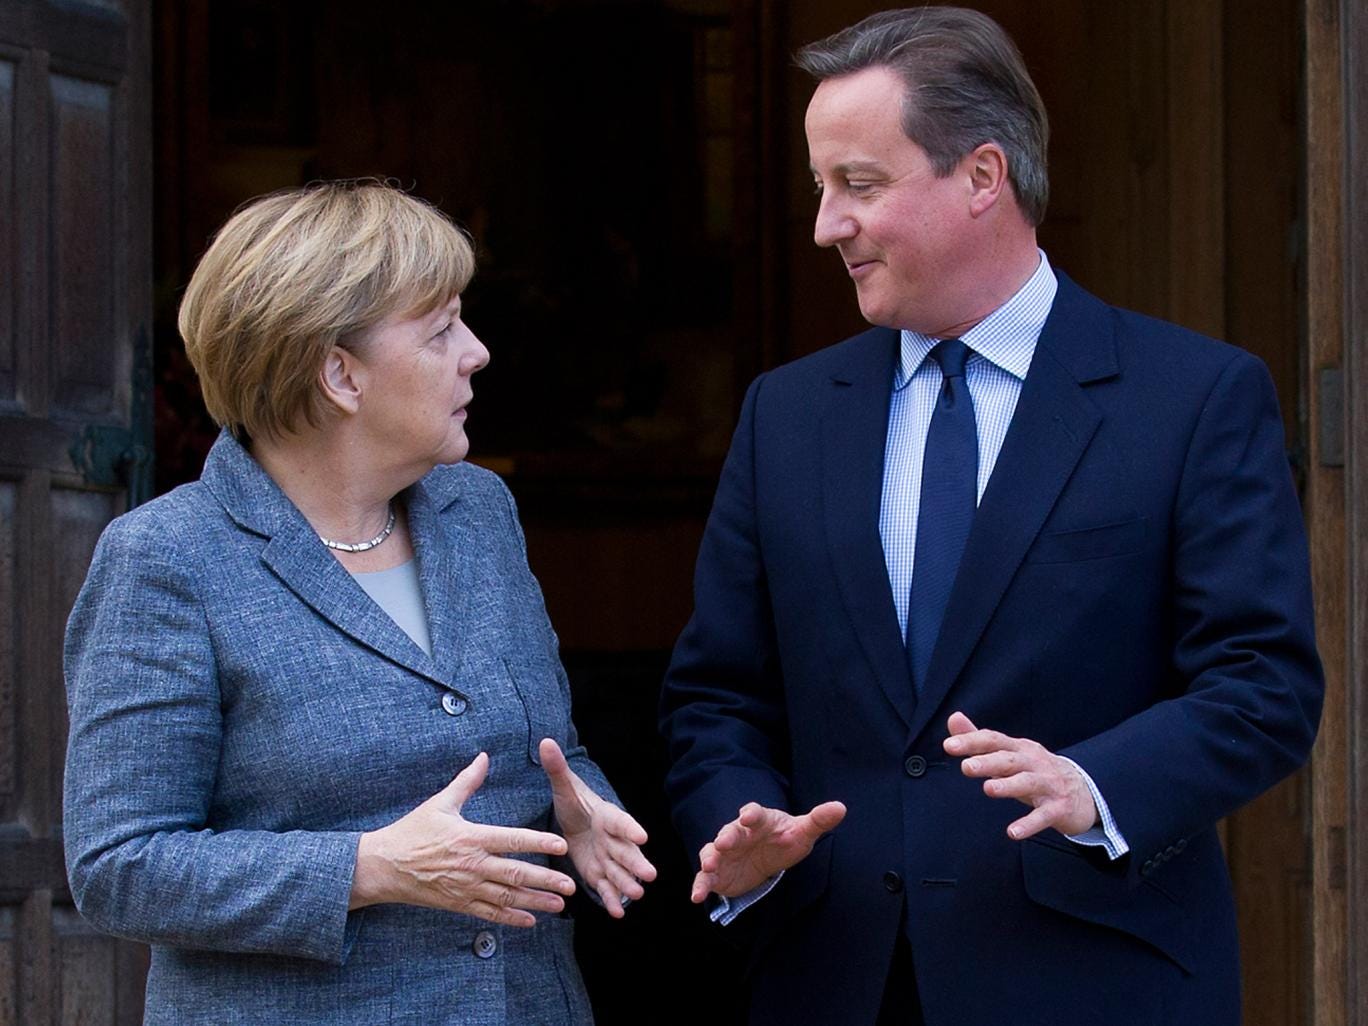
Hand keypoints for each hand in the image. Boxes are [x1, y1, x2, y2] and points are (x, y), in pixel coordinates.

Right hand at [351, 751, 576, 926]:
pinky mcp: (459, 904)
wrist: (383, 866)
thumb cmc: (412, 831)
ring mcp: (466, 887)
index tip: (561, 845)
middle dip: (546, 879)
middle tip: (570, 884)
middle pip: (516, 874)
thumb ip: (466, 782)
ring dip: (536, 901)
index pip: (512, 840)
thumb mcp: (440, 803)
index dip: (539, 842)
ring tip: (559, 903)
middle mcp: (472, 865)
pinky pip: (490, 913)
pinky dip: (511, 918)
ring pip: (507, 897)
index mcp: (471, 837)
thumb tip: (484, 757)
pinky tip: (530, 920)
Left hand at [539, 738, 657, 917]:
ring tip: (636, 895)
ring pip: (620, 872)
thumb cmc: (572, 803)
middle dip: (637, 862)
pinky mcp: (598, 873)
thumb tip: (545, 742)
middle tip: (649, 875)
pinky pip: (606, 887)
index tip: (642, 836)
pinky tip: (616, 912)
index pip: (621, 821)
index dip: (630, 829)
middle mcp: (612, 838)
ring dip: (628, 883)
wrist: (572, 822)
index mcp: (607, 816)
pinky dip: (611, 899)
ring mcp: (607, 858)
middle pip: (626, 851)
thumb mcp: (563, 787)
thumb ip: (557, 768)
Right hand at [691, 800, 845, 903]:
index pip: (753, 813)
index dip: (750, 814)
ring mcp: (725, 853)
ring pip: (712, 852)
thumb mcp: (802, 832)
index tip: (748, 816)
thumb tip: (840, 807)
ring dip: (709, 858)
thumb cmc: (784, 839)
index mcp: (758, 820)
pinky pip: (706, 878)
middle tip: (723, 843)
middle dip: (726, 837)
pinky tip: (696, 897)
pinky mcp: (718, 873)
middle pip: (729, 832)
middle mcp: (738, 833)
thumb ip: (818, 820)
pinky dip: (700, 886)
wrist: (767, 855)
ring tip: (708, 867)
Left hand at [943, 711, 1098, 839]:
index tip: (948, 746)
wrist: (1085, 791)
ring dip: (1008, 786)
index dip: (972, 741)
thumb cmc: (1037, 771)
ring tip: (988, 789)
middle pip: (1009, 760)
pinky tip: (1012, 832)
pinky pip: (1043, 816)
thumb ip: (980, 739)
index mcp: (1019, 748)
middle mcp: (1034, 762)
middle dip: (988, 762)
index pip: (994, 740)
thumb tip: (953, 719)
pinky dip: (1029, 824)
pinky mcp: (1059, 808)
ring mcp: (1048, 784)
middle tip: (966, 767)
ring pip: (1027, 783)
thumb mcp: (1010, 754)